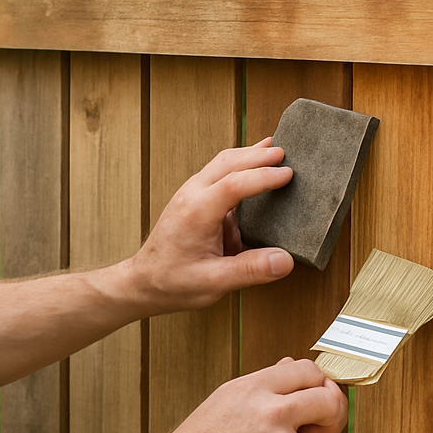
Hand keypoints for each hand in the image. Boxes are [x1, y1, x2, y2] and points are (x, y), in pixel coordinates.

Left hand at [126, 139, 294, 313]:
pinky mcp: (192, 198)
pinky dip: (238, 164)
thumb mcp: (213, 282)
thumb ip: (250, 270)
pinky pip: (217, 172)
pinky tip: (252, 166)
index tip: (289, 174)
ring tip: (275, 150)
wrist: (143, 281)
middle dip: (259, 155)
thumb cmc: (173, 282)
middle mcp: (191, 195)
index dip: (264, 176)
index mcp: (197, 212)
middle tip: (288, 152)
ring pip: (222, 162)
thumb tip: (285, 260)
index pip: (235, 183)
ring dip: (248, 154)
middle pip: (228, 162)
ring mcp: (190, 193)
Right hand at [150, 358, 347, 432]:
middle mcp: (271, 414)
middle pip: (330, 404)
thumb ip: (264, 385)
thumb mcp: (226, 400)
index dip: (322, 384)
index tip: (322, 397)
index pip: (309, 371)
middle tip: (319, 429)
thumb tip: (291, 366)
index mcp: (255, 389)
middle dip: (331, 417)